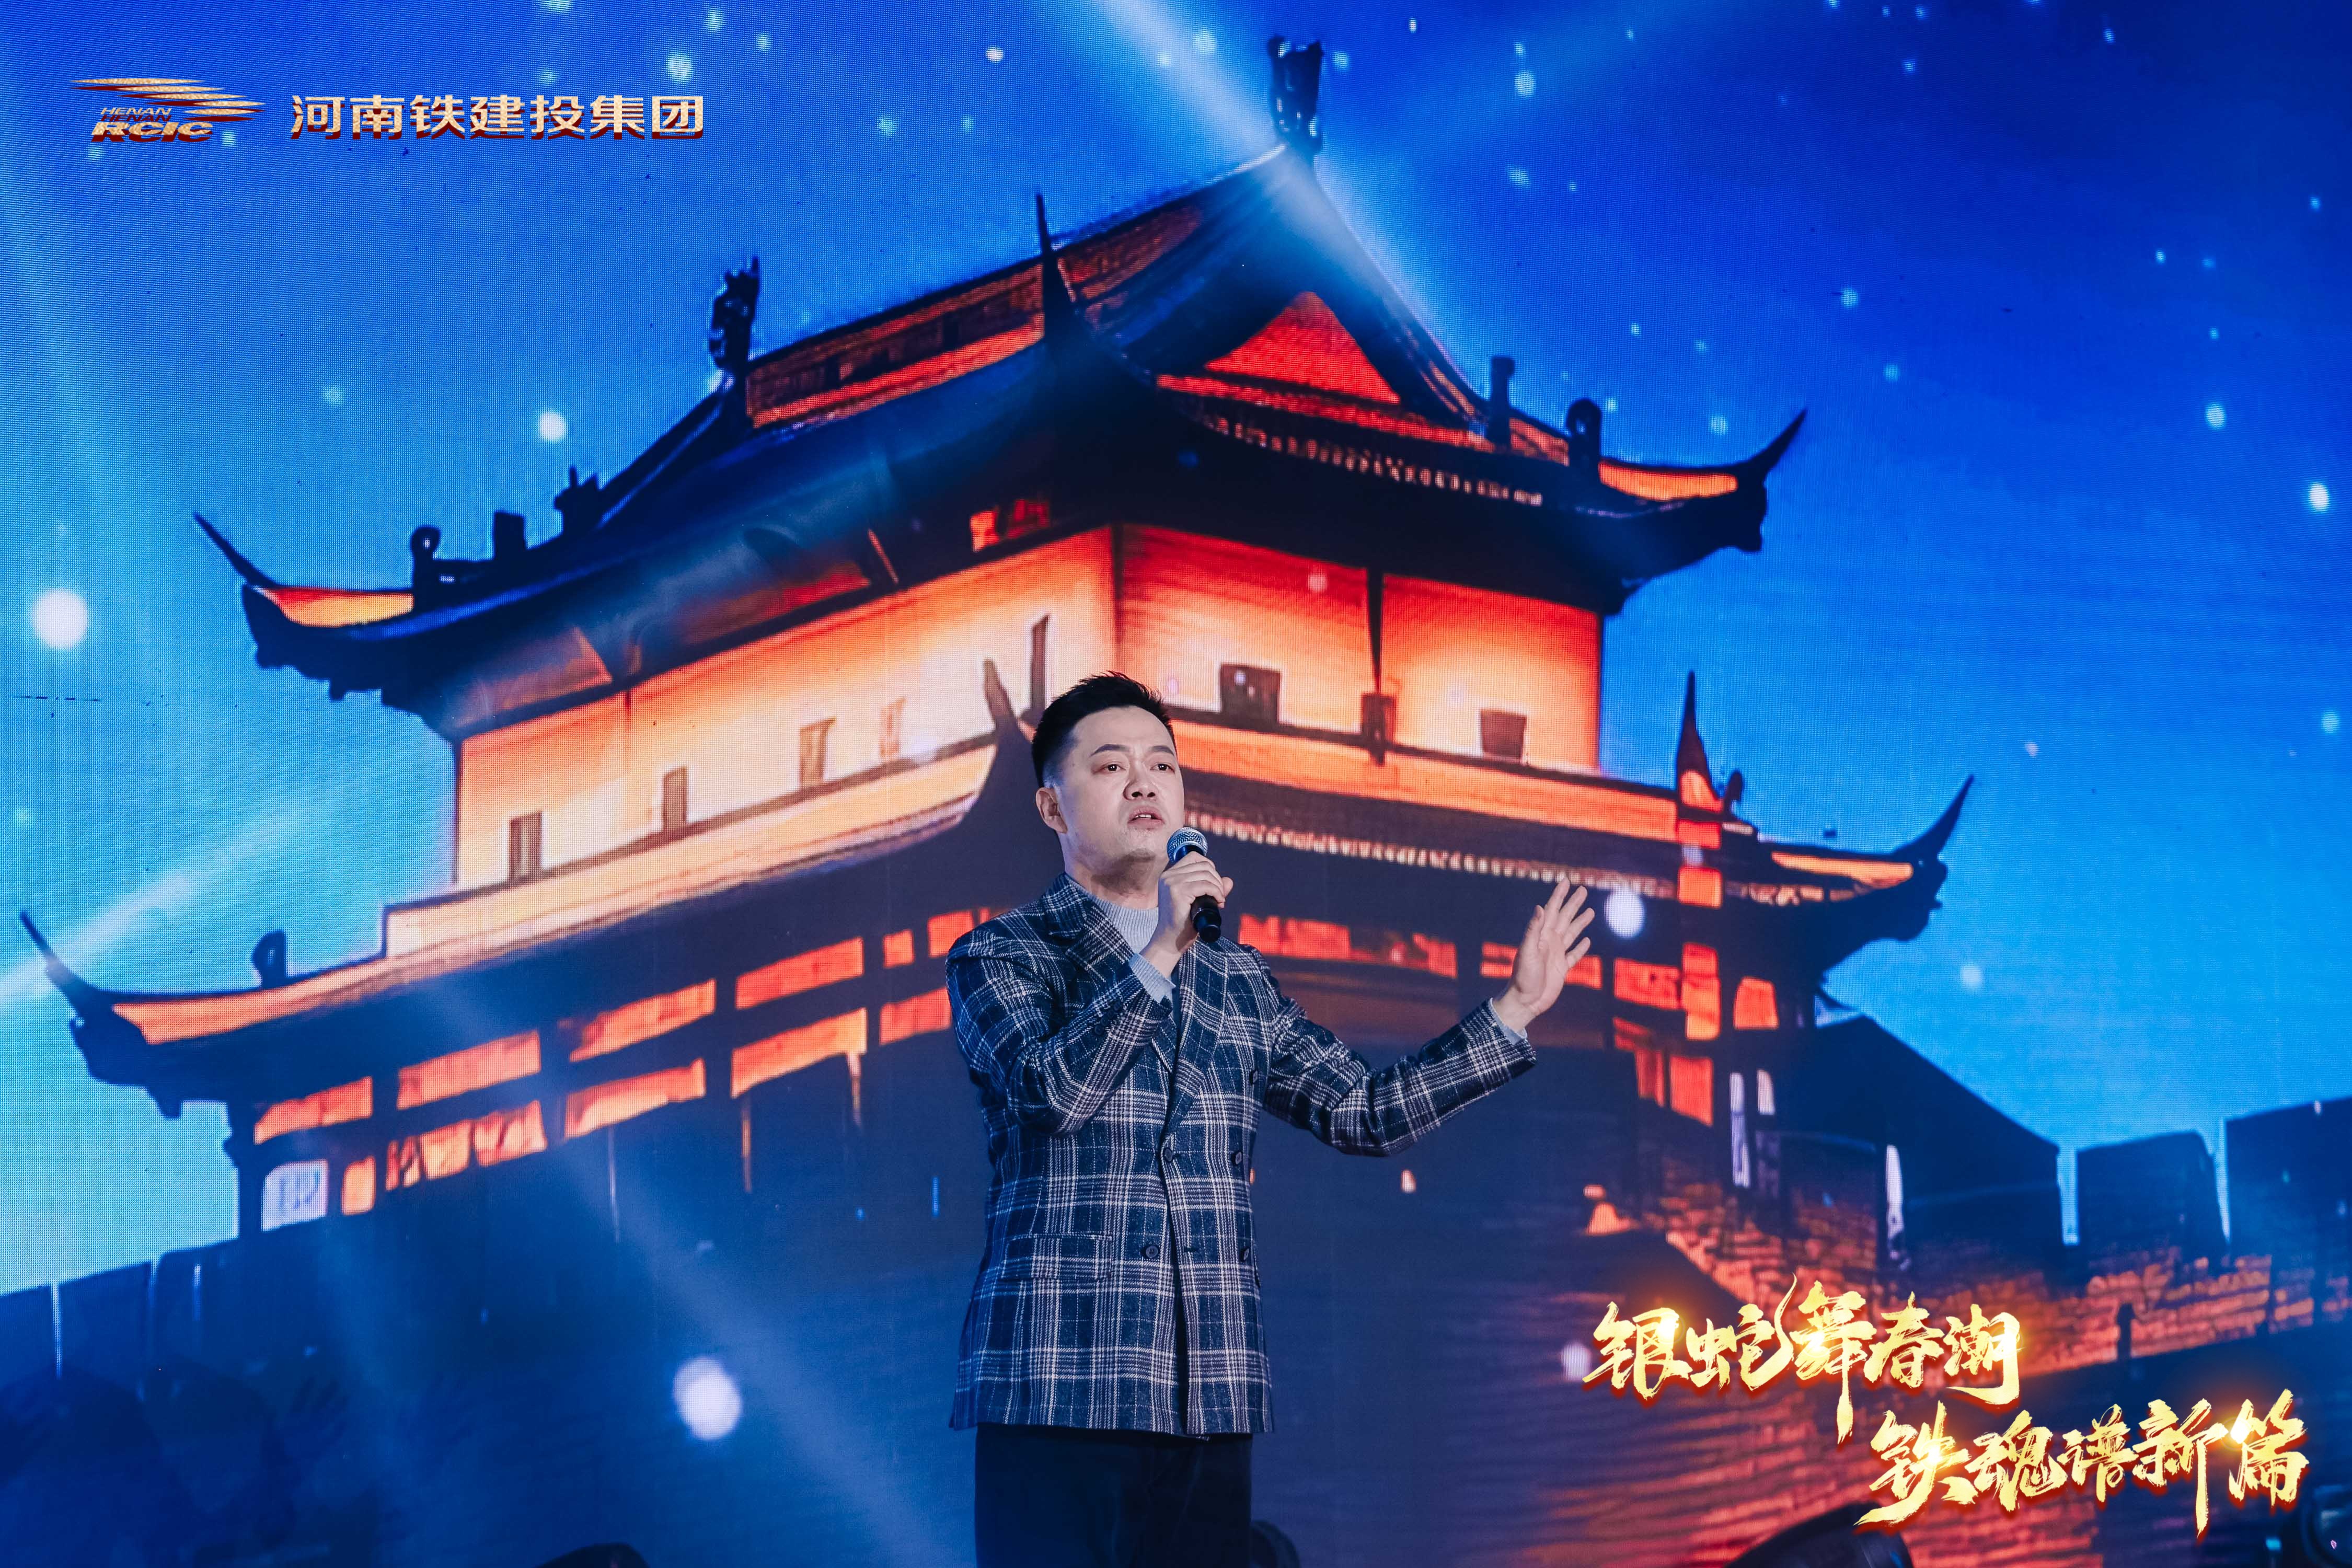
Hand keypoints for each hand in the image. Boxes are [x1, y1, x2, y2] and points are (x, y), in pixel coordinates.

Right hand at [1141, 852, 1231, 974]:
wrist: (1170, 941)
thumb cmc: (1183, 923)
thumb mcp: (1198, 901)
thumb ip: (1212, 889)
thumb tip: (1229, 880)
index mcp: (1170, 875)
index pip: (1194, 857)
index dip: (1210, 867)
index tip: (1214, 885)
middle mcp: (1168, 876)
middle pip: (1203, 865)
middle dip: (1217, 879)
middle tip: (1220, 897)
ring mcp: (1171, 883)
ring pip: (1206, 874)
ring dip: (1218, 887)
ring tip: (1219, 901)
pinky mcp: (1177, 892)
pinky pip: (1205, 885)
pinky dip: (1216, 892)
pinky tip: (1218, 902)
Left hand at [1492, 878, 1594, 1034]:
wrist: (1525, 1001)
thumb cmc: (1523, 977)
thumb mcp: (1527, 951)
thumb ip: (1533, 929)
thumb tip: (1540, 907)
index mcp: (1540, 935)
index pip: (1551, 910)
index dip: (1559, 895)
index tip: (1566, 881)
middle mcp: (1549, 942)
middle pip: (1564, 918)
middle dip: (1573, 904)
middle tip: (1583, 890)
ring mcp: (1556, 954)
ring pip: (1571, 933)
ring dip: (1580, 922)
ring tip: (1590, 911)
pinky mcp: (1562, 968)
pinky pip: (1574, 955)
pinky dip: (1581, 947)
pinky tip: (1586, 940)